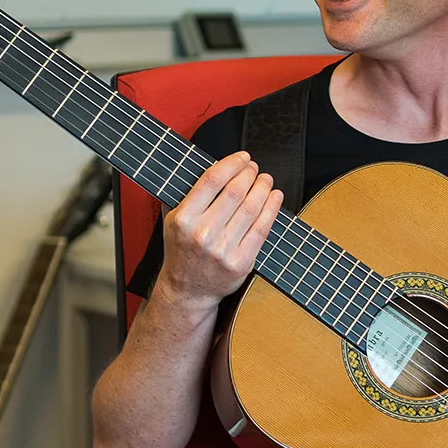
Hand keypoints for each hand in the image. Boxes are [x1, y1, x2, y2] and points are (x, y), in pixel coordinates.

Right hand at [157, 151, 284, 310]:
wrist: (187, 290)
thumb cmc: (182, 250)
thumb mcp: (173, 220)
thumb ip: (189, 195)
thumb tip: (217, 166)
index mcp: (183, 218)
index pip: (212, 181)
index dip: (232, 163)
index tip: (242, 157)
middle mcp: (203, 233)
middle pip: (235, 192)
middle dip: (250, 174)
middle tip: (255, 168)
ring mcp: (223, 250)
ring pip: (251, 209)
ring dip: (263, 188)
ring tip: (266, 179)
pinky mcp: (241, 263)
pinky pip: (261, 229)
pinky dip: (271, 209)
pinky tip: (275, 197)